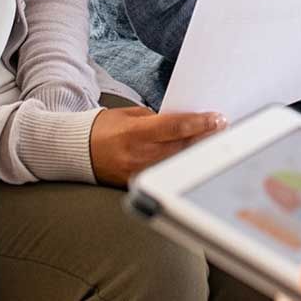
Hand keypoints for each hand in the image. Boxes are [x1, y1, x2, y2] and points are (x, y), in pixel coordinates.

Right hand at [88, 106, 224, 185]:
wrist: (77, 152)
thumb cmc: (103, 129)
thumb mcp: (129, 115)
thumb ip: (156, 120)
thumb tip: (185, 123)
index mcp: (134, 133)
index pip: (175, 127)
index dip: (199, 123)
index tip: (216, 118)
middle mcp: (137, 155)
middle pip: (181, 147)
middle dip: (205, 137)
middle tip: (223, 129)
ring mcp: (137, 174)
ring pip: (177, 163)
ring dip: (197, 152)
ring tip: (214, 142)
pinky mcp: (136, 186)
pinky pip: (164, 175)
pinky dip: (180, 166)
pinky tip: (192, 159)